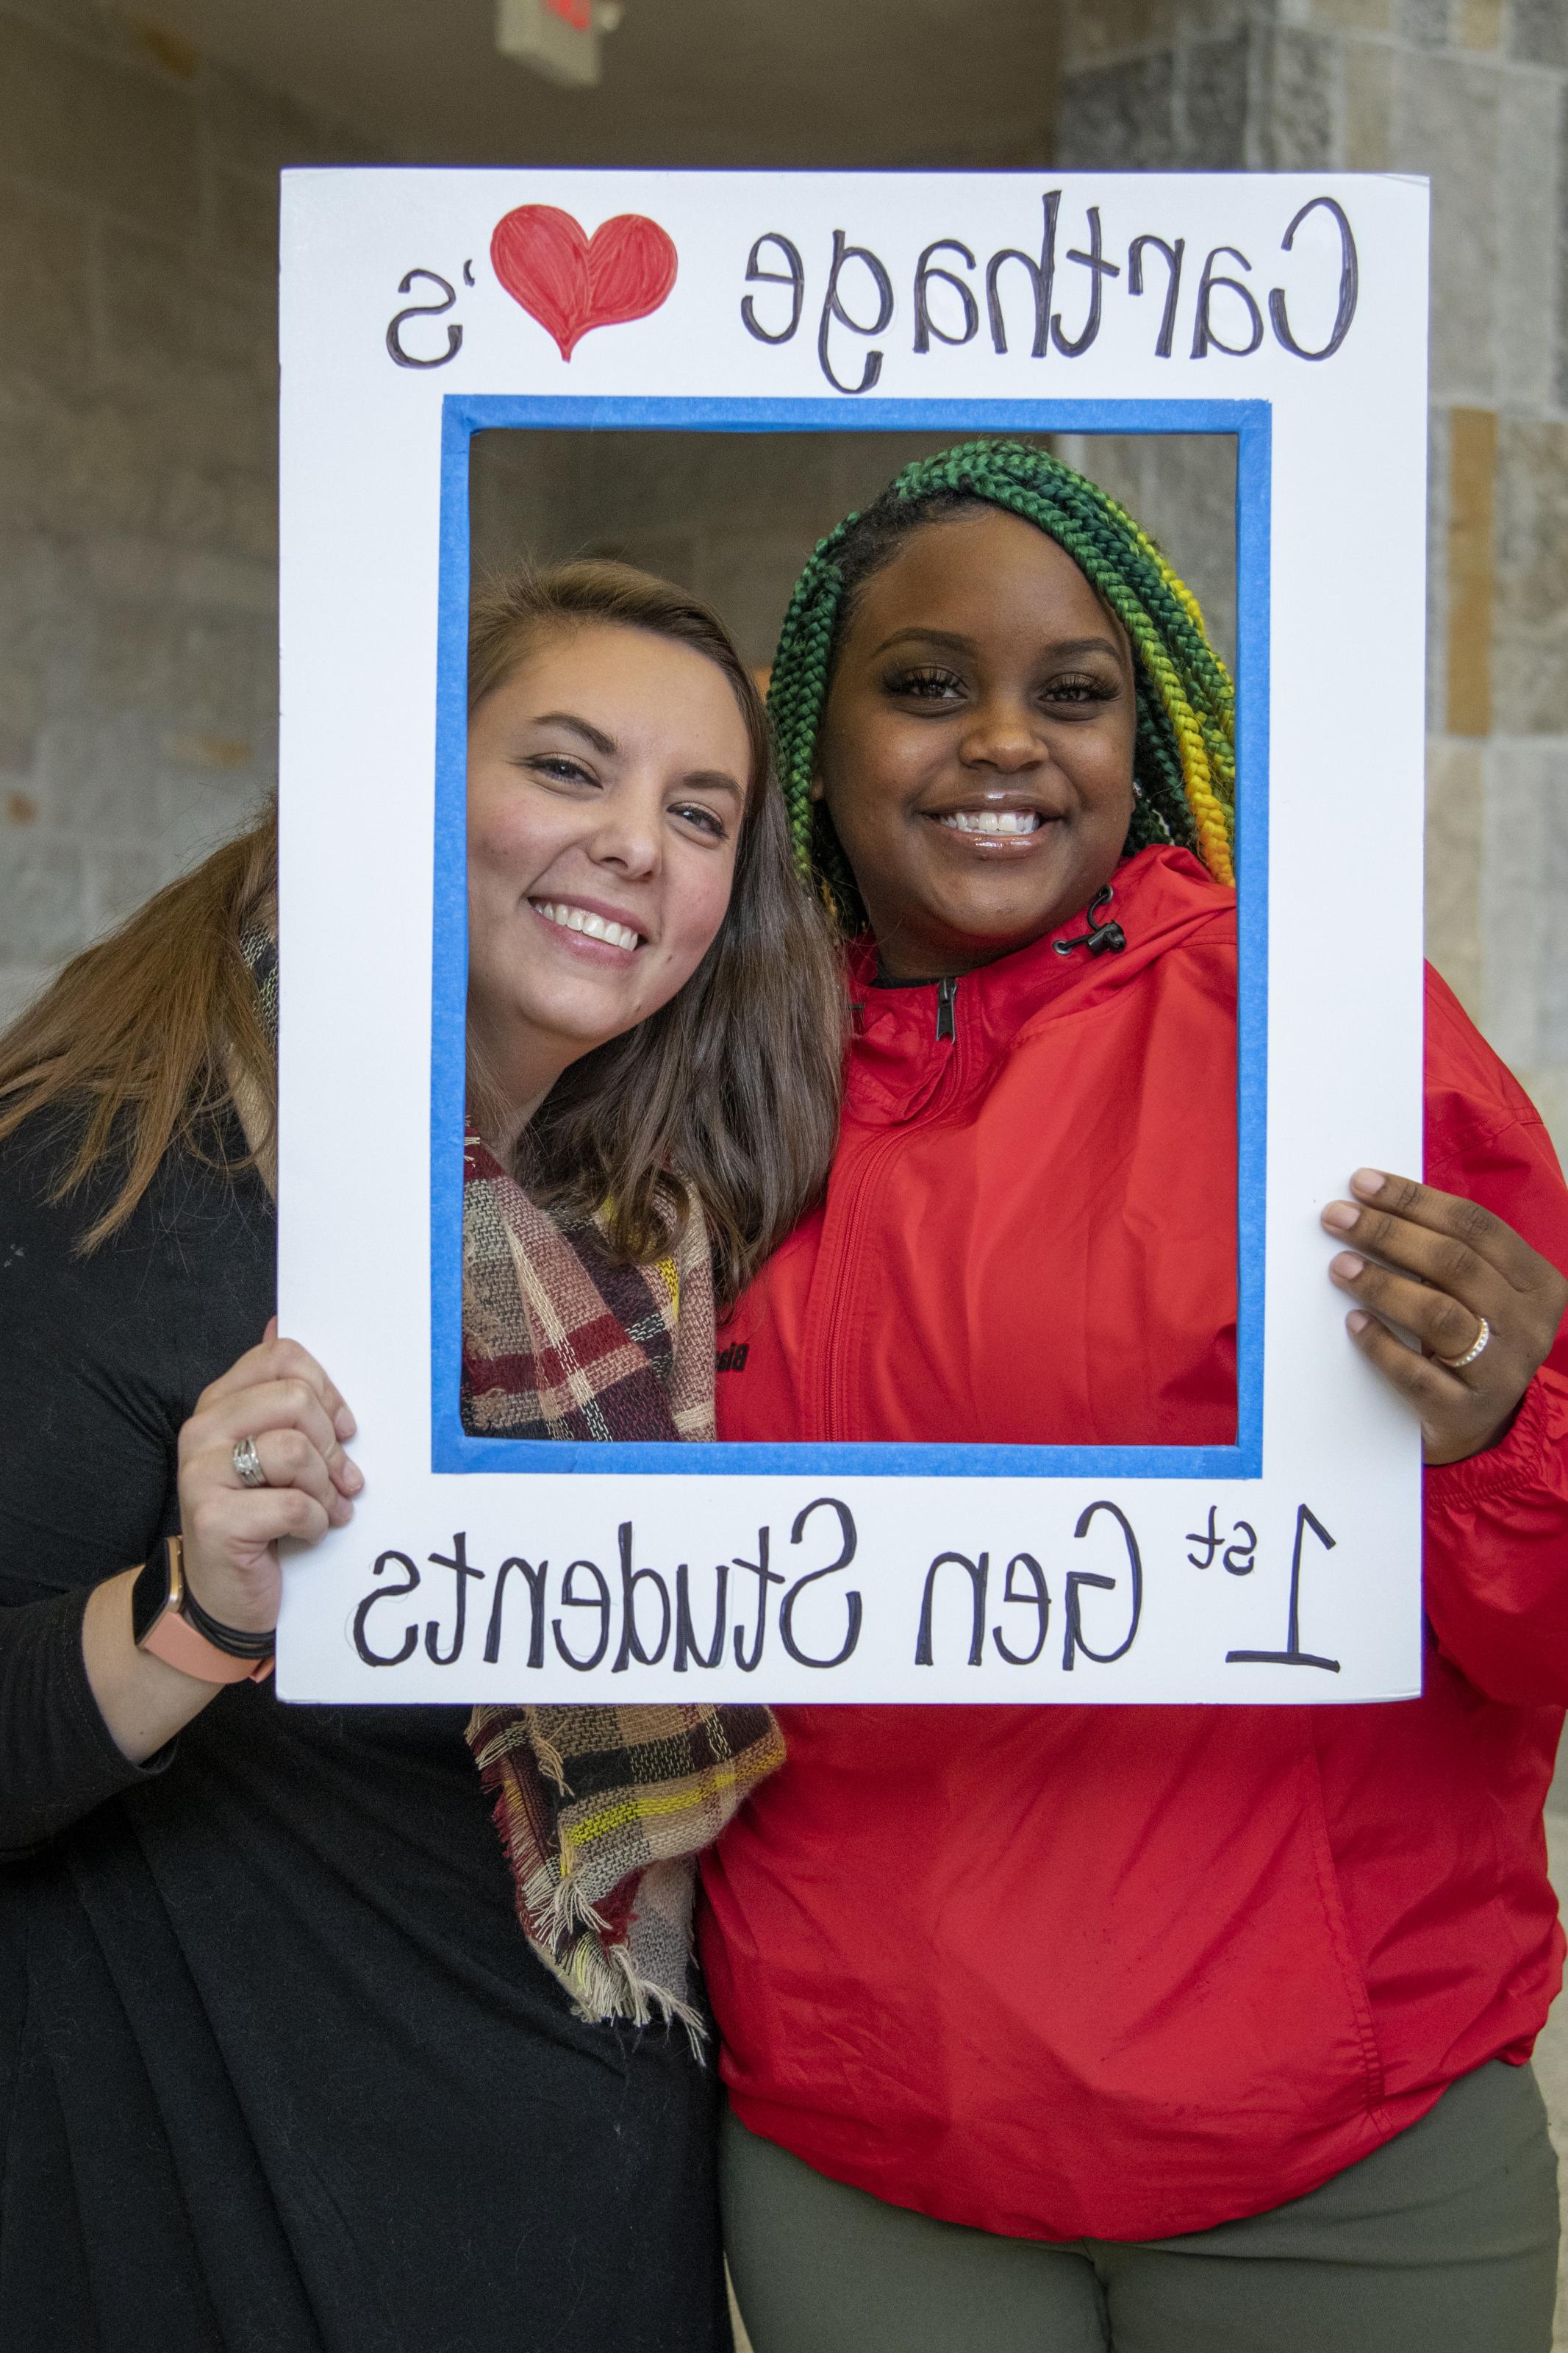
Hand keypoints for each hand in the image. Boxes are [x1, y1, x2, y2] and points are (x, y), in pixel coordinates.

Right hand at [175, 1321, 361, 1634]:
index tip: (342, 1427)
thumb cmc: (258, 1518)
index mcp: (220, 1403)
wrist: (221, 1597)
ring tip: (328, 1509)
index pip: (281, 1357)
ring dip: (326, 1488)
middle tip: (342, 1479)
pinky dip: (315, 1523)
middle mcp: (202, 1430)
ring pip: (295, 1450)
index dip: (326, 1388)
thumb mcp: (271, 1451)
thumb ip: (279, 1392)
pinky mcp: (213, 1519)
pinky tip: (308, 1534)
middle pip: (294, 1399)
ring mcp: (201, 1474)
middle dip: (331, 1445)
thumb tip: (280, 1320)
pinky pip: (292, 1504)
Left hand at [1322, 1170, 1567, 1464]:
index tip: (1362, 1182)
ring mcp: (1502, 1371)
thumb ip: (1446, 1253)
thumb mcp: (1477, 1292)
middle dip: (1388, 1233)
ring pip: (1438, 1314)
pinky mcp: (1466, 1410)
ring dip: (1382, 1284)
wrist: (1479, 1424)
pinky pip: (1417, 1373)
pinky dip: (1380, 1344)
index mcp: (1538, 1282)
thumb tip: (1371, 1202)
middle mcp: (1529, 1325)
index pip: (1476, 1225)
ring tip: (1339, 1265)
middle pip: (1454, 1263)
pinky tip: (1353, 1323)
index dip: (1415, 1200)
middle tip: (1337, 1217)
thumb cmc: (1469, 1336)